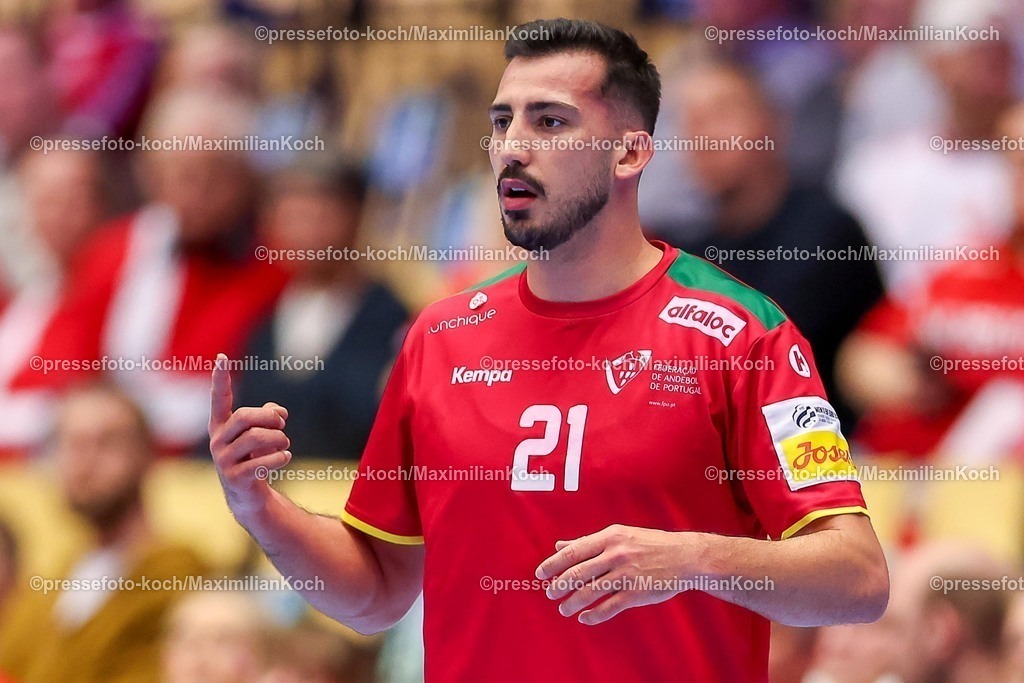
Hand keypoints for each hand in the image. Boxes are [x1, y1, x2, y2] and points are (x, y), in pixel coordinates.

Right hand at [208, 353, 291, 520]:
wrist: (248, 495)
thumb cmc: (254, 456)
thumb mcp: (260, 432)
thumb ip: (268, 415)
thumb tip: (278, 412)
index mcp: (221, 426)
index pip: (219, 399)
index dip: (221, 379)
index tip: (222, 357)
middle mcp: (218, 441)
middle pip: (244, 417)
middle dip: (269, 417)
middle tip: (282, 423)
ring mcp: (223, 461)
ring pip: (255, 438)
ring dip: (279, 439)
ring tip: (285, 445)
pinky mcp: (234, 478)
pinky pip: (261, 462)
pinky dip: (279, 458)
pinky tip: (285, 458)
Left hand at [535, 524, 703, 624]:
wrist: (685, 556)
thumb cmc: (650, 544)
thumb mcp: (620, 535)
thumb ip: (589, 542)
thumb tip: (560, 545)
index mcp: (610, 537)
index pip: (574, 551)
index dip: (553, 564)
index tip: (540, 574)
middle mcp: (616, 554)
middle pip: (578, 572)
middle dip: (559, 586)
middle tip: (550, 594)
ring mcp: (626, 574)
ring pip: (591, 591)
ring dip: (573, 603)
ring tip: (564, 609)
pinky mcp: (636, 593)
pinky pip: (609, 607)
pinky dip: (594, 615)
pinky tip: (585, 618)